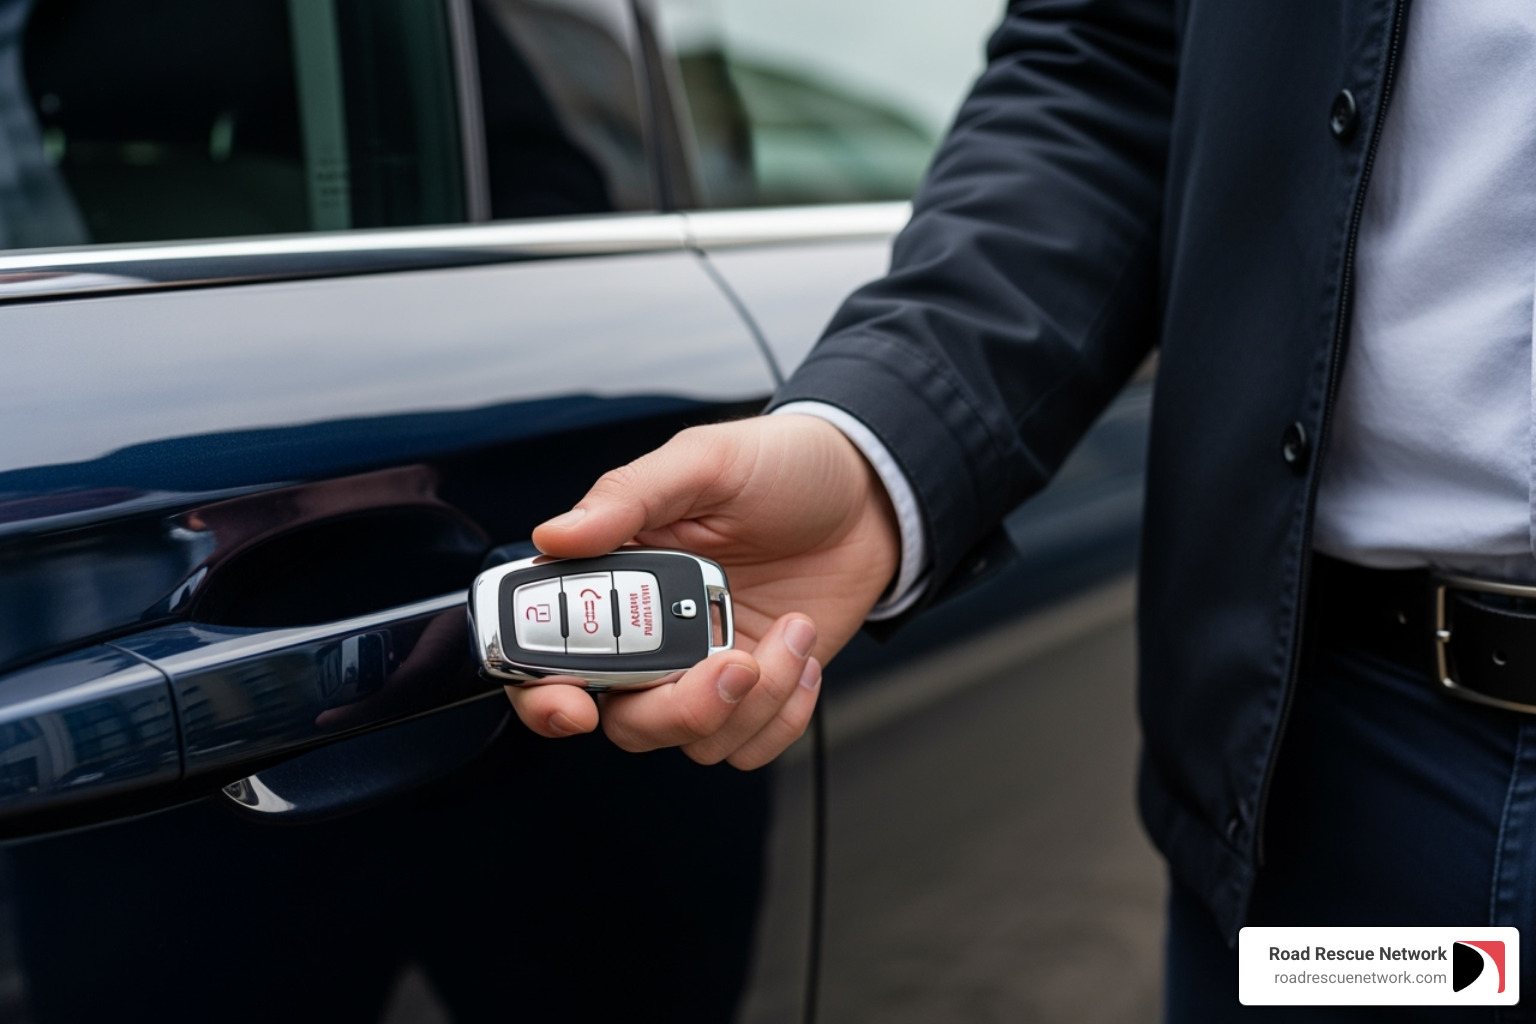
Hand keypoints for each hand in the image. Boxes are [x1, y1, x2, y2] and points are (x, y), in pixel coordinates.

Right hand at [507, 413, 900, 768]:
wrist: (872, 496)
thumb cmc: (783, 465)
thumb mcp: (705, 461)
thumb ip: (628, 495)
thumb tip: (554, 535)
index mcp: (616, 576)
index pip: (546, 654)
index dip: (542, 695)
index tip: (575, 708)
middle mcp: (652, 634)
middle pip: (625, 720)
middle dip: (677, 710)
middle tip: (732, 665)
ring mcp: (705, 668)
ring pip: (693, 740)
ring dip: (751, 702)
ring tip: (791, 631)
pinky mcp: (758, 690)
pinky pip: (748, 746)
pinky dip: (782, 716)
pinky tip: (802, 655)